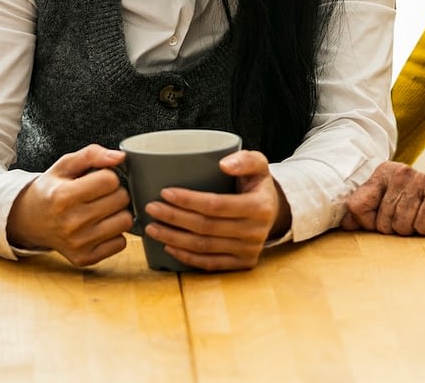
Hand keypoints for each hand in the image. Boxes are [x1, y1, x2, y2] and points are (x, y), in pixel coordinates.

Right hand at [5, 144, 131, 266]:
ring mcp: (78, 244)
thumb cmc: (51, 189)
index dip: (108, 176)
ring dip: (118, 213)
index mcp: (63, 196)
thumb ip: (92, 154)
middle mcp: (70, 222)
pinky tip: (100, 226)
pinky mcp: (84, 258)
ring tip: (103, 209)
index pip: (110, 180)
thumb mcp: (65, 165)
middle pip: (121, 200)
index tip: (98, 179)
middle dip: (115, 192)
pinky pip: (121, 243)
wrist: (29, 220)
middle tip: (101, 194)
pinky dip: (115, 234)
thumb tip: (120, 157)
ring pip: (125, 222)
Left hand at [142, 150, 288, 271]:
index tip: (165, 192)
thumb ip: (245, 159)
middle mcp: (256, 233)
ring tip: (152, 228)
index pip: (216, 205)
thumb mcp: (258, 164)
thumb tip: (223, 164)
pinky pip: (210, 264)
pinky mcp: (242, 264)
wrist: (273, 210)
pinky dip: (187, 257)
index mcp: (260, 206)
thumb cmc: (257, 184)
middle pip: (206, 227)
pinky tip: (169, 247)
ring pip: (204, 247)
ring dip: (174, 239)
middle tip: (151, 209)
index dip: (188, 200)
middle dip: (174, 218)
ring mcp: (249, 251)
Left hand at [341, 160, 424, 234]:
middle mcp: (401, 172)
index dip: (370, 222)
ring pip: (401, 226)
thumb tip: (344, 224)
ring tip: (420, 217)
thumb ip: (361, 213)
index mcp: (383, 171)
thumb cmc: (413, 205)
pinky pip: (421, 226)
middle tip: (408, 218)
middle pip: (381, 221)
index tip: (384, 216)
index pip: (357, 206)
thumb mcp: (384, 205)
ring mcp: (421, 181)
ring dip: (412, 230)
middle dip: (394, 228)